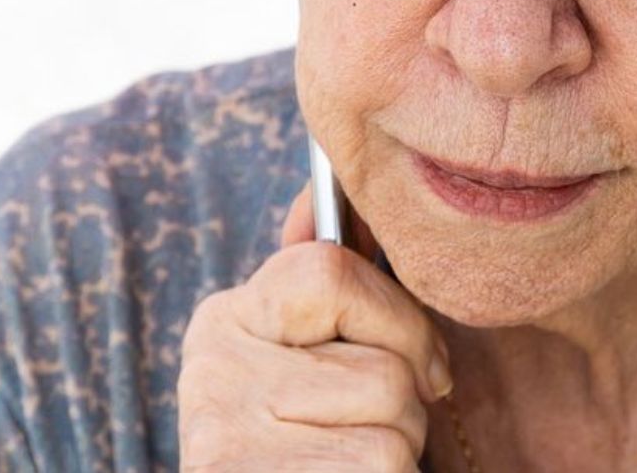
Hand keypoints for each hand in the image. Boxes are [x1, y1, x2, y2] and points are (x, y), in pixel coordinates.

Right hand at [178, 182, 452, 470]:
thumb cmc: (318, 434)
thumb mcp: (319, 353)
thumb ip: (339, 288)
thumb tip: (339, 190)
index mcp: (230, 320)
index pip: (328, 268)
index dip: (400, 319)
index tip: (424, 364)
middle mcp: (213, 373)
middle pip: (384, 368)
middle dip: (407, 408)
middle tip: (368, 434)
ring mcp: (224, 439)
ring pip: (392, 425)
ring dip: (400, 454)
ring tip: (350, 463)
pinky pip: (380, 468)